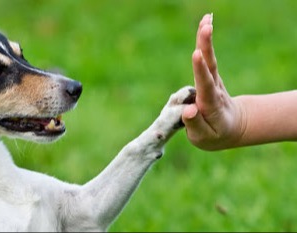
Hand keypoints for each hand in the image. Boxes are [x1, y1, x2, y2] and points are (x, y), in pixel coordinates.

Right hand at [182, 14, 245, 149]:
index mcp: (210, 105)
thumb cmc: (214, 134)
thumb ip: (195, 125)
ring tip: (206, 20)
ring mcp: (213, 80)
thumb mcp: (204, 138)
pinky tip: (205, 24)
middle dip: (206, 47)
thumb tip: (188, 110)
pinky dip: (205, 41)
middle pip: (210, 66)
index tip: (197, 55)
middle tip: (206, 27)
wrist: (232, 126)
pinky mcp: (209, 76)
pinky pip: (206, 57)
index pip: (205, 86)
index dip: (200, 71)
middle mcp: (213, 89)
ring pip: (209, 59)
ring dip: (206, 39)